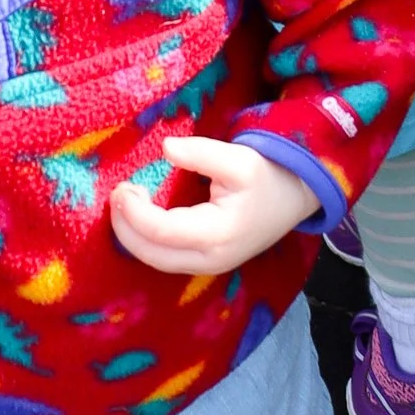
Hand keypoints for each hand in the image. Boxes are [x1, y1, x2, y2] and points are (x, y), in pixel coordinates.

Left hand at [111, 133, 318, 273]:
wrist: (296, 198)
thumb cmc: (268, 176)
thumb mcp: (238, 157)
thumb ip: (200, 153)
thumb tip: (166, 148)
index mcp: (217, 234)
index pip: (161, 231)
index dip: (133, 212)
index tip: (122, 187)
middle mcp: (210, 259)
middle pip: (152, 254)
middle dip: (125, 228)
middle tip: (118, 195)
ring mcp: (209, 265)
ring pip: (157, 261)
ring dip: (133, 236)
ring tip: (124, 205)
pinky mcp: (208, 263)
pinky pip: (167, 258)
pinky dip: (147, 241)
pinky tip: (140, 218)